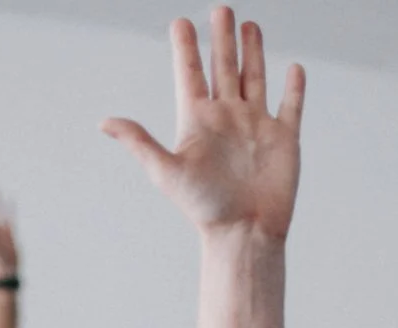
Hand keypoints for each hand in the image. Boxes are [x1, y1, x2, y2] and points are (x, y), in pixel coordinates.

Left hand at [102, 9, 304, 241]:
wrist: (244, 234)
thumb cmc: (204, 208)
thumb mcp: (165, 171)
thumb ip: (139, 141)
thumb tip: (103, 122)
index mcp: (199, 121)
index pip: (190, 74)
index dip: (186, 49)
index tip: (180, 23)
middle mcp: (228, 118)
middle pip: (223, 68)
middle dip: (221, 38)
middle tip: (219, 9)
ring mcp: (256, 126)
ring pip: (254, 78)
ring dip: (252, 52)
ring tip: (248, 25)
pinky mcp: (284, 139)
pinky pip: (291, 106)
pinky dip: (294, 88)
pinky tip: (293, 69)